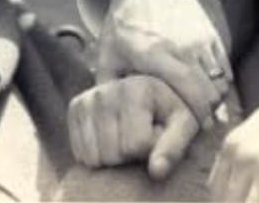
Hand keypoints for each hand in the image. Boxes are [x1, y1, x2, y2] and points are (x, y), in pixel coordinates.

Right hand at [68, 75, 200, 180]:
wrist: (151, 96)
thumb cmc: (171, 113)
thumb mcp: (183, 127)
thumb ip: (173, 148)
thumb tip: (156, 171)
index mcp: (136, 87)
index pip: (136, 145)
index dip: (151, 149)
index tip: (157, 132)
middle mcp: (106, 88)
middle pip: (113, 153)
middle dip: (130, 156)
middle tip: (141, 137)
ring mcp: (87, 98)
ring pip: (95, 158)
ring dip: (113, 158)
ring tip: (127, 137)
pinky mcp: (75, 108)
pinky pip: (81, 154)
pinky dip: (97, 155)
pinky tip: (111, 139)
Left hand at [96, 0, 231, 126]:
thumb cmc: (122, 26)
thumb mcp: (107, 57)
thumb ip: (109, 92)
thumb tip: (110, 126)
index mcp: (154, 53)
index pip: (188, 92)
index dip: (194, 118)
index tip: (189, 135)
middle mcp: (183, 45)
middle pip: (209, 93)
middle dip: (205, 117)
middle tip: (195, 132)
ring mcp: (200, 38)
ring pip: (220, 83)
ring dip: (214, 104)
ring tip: (200, 117)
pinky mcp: (211, 34)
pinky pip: (225, 69)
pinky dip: (221, 87)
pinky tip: (208, 98)